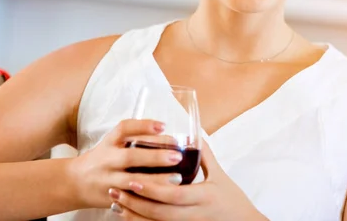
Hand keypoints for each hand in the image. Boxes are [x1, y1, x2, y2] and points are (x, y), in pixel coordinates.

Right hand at [69, 119, 185, 209]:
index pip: (124, 129)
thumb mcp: (111, 144)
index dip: (143, 126)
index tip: (163, 126)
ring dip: (156, 180)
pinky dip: (148, 198)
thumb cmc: (100, 160)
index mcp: (109, 143)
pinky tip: (165, 196)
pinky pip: (132, 199)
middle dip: (154, 156)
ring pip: (132, 182)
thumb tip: (167, 137)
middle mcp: (107, 160)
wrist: (74, 182)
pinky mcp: (111, 198)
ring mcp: (108, 180)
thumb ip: (133, 138)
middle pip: (130, 157)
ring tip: (177, 177)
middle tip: (177, 155)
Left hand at [109, 140, 265, 220]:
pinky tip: (127, 215)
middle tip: (115, 189)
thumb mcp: (219, 174)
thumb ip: (203, 154)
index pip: (174, 195)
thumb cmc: (231, 197)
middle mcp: (195, 214)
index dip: (151, 189)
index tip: (132, 179)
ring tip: (115, 202)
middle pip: (160, 212)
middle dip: (135, 202)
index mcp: (205, 196)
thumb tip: (189, 133)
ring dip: (133, 215)